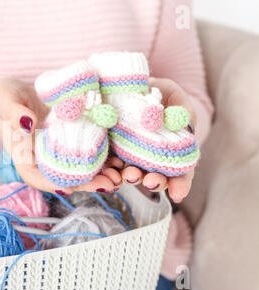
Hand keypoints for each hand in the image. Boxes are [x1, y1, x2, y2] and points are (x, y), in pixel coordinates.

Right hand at [0, 78, 121, 194]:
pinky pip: (88, 152)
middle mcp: (43, 158)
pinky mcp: (72, 139)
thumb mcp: (5, 100)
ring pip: (79, 169)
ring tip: (119, 175)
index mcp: (23, 155)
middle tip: (108, 184)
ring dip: (100, 175)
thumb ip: (14, 113)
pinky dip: (104, 158)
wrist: (18, 88)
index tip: (70, 188)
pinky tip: (119, 159)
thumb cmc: (6, 97)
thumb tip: (27, 123)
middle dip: (87, 184)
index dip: (53, 184)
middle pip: (64, 178)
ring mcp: (59, 150)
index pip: (36, 176)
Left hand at [107, 77, 195, 202]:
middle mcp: (152, 159)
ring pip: (133, 173)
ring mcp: (131, 157)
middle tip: (150, 182)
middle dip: (155, 182)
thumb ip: (183, 110)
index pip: (181, 171)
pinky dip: (111, 167)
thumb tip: (186, 121)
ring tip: (129, 175)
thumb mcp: (175, 96)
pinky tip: (111, 167)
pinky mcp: (112, 151)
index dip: (181, 183)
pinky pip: (111, 163)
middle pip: (156, 177)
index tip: (178, 194)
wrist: (129, 88)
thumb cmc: (159, 94)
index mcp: (174, 150)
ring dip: (132, 177)